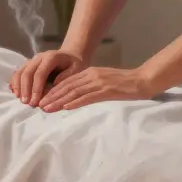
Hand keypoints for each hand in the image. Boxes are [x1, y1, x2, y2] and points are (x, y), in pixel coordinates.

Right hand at [9, 49, 86, 105]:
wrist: (70, 55)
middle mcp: (39, 57)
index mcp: (51, 57)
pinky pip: (18, 72)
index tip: (35, 102)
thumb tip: (53, 86)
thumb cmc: (75, 64)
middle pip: (27, 72)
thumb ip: (66, 77)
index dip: (36, 88)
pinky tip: (15, 92)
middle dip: (25, 89)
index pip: (40, 73)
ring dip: (18, 86)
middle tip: (26, 103)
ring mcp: (32, 60)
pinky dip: (15, 82)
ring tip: (21, 100)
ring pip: (20, 71)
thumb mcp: (77, 69)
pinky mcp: (28, 65)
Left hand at [37, 66, 151, 111]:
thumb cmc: (124, 83)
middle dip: (52, 96)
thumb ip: (90, 85)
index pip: (67, 82)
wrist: (142, 80)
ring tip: (47, 108)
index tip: (43, 99)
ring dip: (59, 101)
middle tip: (39, 106)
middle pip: (67, 87)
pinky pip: (88, 97)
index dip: (53, 91)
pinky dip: (75, 102)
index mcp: (90, 72)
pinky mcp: (106, 90)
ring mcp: (98, 83)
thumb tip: (75, 95)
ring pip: (74, 92)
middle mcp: (91, 76)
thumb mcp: (104, 81)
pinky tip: (66, 107)